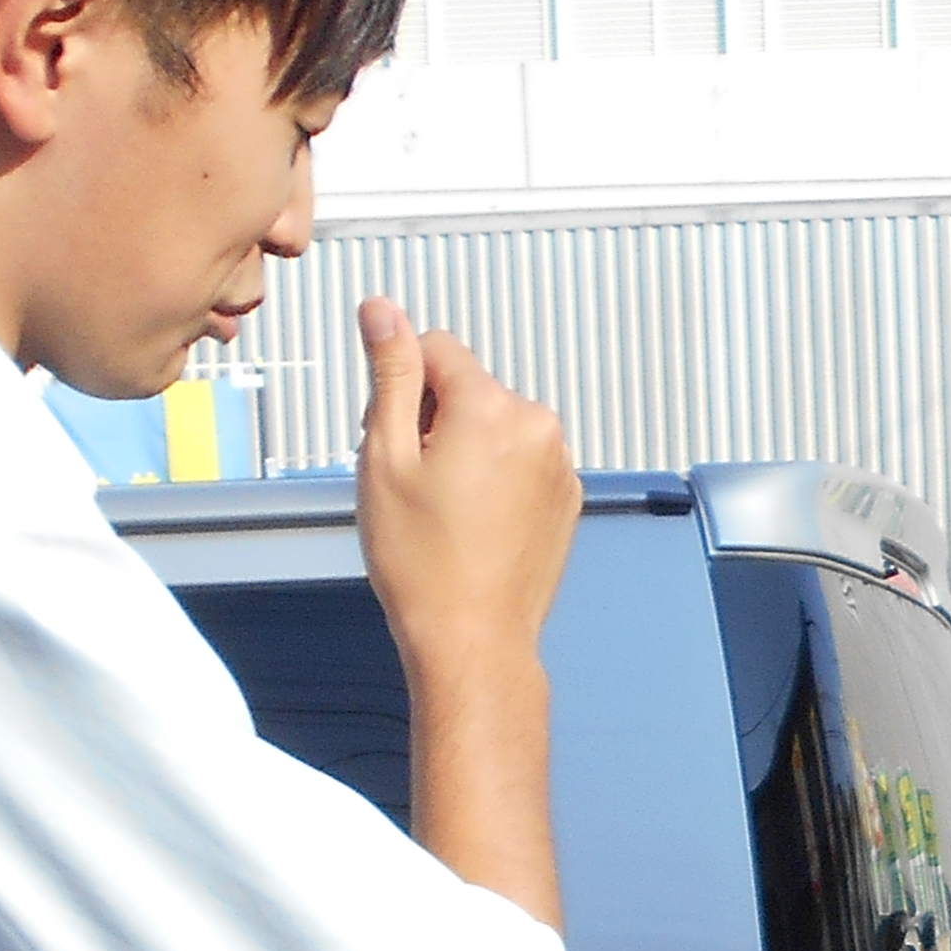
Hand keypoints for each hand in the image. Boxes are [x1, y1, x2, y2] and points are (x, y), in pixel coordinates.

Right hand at [356, 296, 579, 926]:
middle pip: (468, 386)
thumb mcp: (383, 456)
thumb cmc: (422, 562)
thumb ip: (388, 372)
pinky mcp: (567, 496)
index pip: (434, 347)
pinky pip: (520, 461)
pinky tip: (472, 524)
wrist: (473, 640)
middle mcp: (538, 425)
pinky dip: (495, 478)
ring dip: (465, 448)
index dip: (400, 386)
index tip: (390, 434)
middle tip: (411, 482)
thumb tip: (382, 310)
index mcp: (491, 407)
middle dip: (433, 417)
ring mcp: (560, 463)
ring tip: (442, 509)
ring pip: (495, 424)